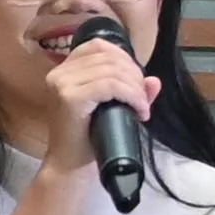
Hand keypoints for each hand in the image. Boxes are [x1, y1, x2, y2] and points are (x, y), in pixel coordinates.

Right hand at [42, 33, 161, 174]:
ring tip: (142, 108)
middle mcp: (60, 73)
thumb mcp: (111, 109)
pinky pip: (109, 86)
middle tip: (143, 99)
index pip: (98, 46)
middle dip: (134, 75)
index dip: (124, 58)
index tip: (137, 81)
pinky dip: (131, 95)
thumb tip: (154, 81)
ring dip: (135, 87)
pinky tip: (139, 110)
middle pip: (108, 57)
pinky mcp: (70, 98)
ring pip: (112, 71)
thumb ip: (131, 92)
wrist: (70, 168)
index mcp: (64, 70)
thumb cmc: (87, 140)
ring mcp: (62, 84)